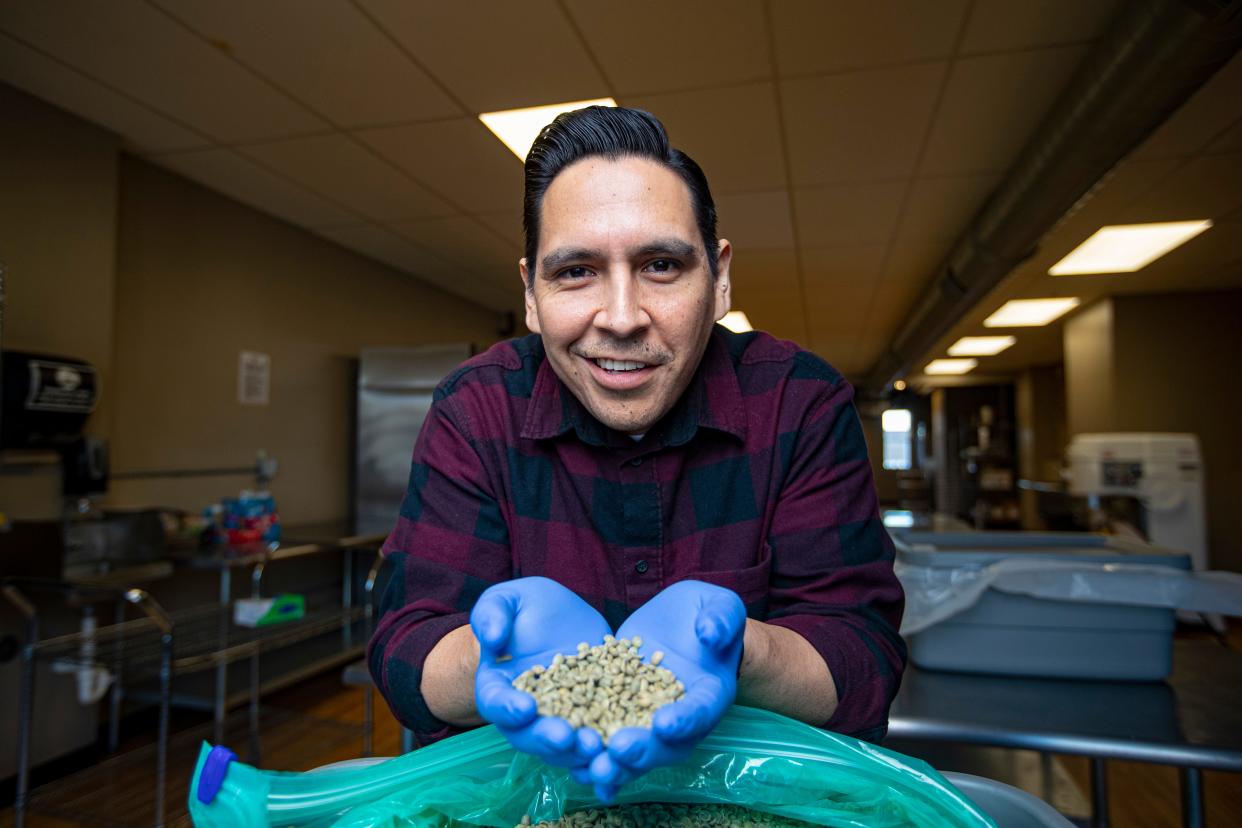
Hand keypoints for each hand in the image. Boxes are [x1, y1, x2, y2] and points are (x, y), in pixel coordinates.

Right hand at [472, 577, 610, 768]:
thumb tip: (491, 638)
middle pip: (529, 734)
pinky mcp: (591, 717)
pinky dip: (606, 750)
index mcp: (499, 685)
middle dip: (547, 738)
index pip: (496, 702)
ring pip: (564, 746)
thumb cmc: (526, 607)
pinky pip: (596, 738)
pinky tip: (621, 750)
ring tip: (596, 746)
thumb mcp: (508, 599)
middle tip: (567, 738)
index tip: (525, 708)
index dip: (507, 708)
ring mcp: (559, 719)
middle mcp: (525, 712)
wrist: (561, 618)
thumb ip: (493, 614)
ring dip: (577, 751)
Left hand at [585, 580, 745, 799]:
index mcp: (710, 693)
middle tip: (618, 750)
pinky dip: (596, 758)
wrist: (684, 626)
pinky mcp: (622, 713)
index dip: (685, 719)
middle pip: (666, 744)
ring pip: (637, 752)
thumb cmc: (708, 615)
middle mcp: (683, 718)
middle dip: (643, 749)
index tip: (665, 723)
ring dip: (616, 765)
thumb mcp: (720, 607)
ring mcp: (650, 721)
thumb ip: (720, 619)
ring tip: (592, 769)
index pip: (701, 710)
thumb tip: (710, 632)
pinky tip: (574, 769)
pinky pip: (610, 740)